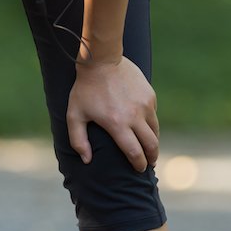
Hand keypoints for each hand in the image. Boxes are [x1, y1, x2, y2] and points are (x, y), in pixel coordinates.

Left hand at [66, 56, 158, 171]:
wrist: (101, 60)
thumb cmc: (85, 89)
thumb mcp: (75, 115)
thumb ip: (78, 140)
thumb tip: (86, 160)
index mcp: (117, 124)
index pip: (134, 153)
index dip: (139, 164)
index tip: (139, 170)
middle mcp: (135, 116)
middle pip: (151, 145)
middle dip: (152, 158)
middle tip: (150, 163)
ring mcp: (145, 105)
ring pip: (155, 130)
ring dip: (153, 141)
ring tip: (149, 146)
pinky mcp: (150, 95)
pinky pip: (153, 114)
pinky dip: (150, 123)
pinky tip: (144, 124)